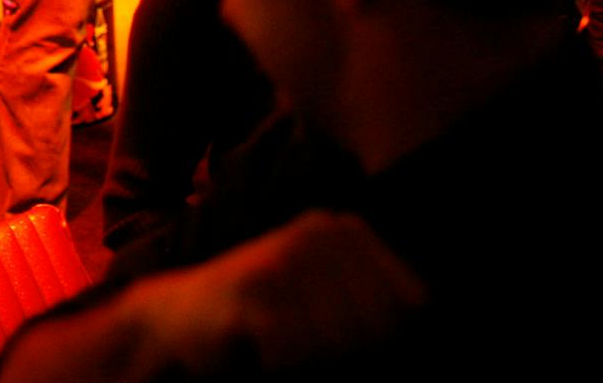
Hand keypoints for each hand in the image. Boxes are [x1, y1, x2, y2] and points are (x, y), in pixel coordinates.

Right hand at [126, 211, 425, 373]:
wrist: (176, 319)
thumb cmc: (263, 321)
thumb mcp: (326, 305)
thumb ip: (373, 315)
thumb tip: (426, 338)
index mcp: (348, 233)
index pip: (411, 306)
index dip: (389, 343)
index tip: (354, 355)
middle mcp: (323, 232)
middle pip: (378, 328)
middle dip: (350, 359)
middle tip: (307, 360)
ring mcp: (289, 254)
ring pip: (341, 344)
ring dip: (316, 368)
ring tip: (285, 358)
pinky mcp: (257, 286)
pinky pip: (299, 353)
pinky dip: (285, 371)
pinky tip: (263, 358)